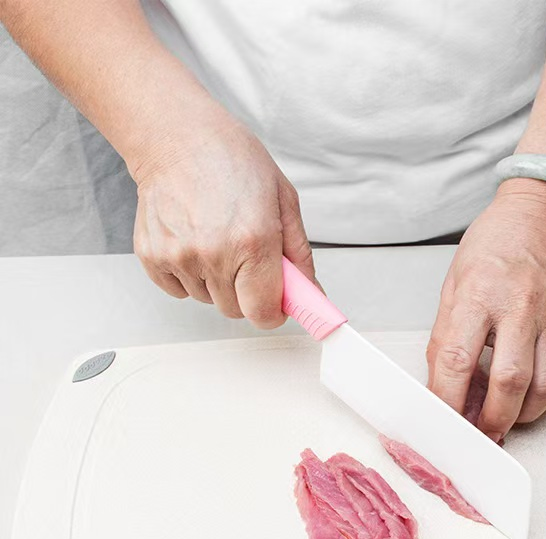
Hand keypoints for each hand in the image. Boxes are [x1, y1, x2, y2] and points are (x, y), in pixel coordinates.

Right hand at [131, 113, 313, 326]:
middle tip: (245, 256)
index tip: (275, 302)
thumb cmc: (230, 158)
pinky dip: (189, 275)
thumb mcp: (284, 199)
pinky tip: (194, 241)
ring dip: (217, 281)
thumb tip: (308, 292)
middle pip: (236, 310)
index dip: (273, 312)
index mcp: (253, 241)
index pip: (263, 313)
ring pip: (208, 300)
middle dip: (247, 291)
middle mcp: (214, 253)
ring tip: (217, 238)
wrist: (176, 135)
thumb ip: (299, 254)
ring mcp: (180, 257)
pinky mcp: (153, 257)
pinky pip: (179, 290)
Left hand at [426, 179, 545, 441]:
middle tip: (481, 431)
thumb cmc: (498, 243)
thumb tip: (445, 384)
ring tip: (507, 417)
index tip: (444, 421)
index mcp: (479, 294)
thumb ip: (448, 335)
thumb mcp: (454, 282)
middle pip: (509, 381)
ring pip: (545, 386)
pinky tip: (532, 399)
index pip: (457, 360)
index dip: (448, 400)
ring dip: (523, 415)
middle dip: (492, 419)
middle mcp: (520, 306)